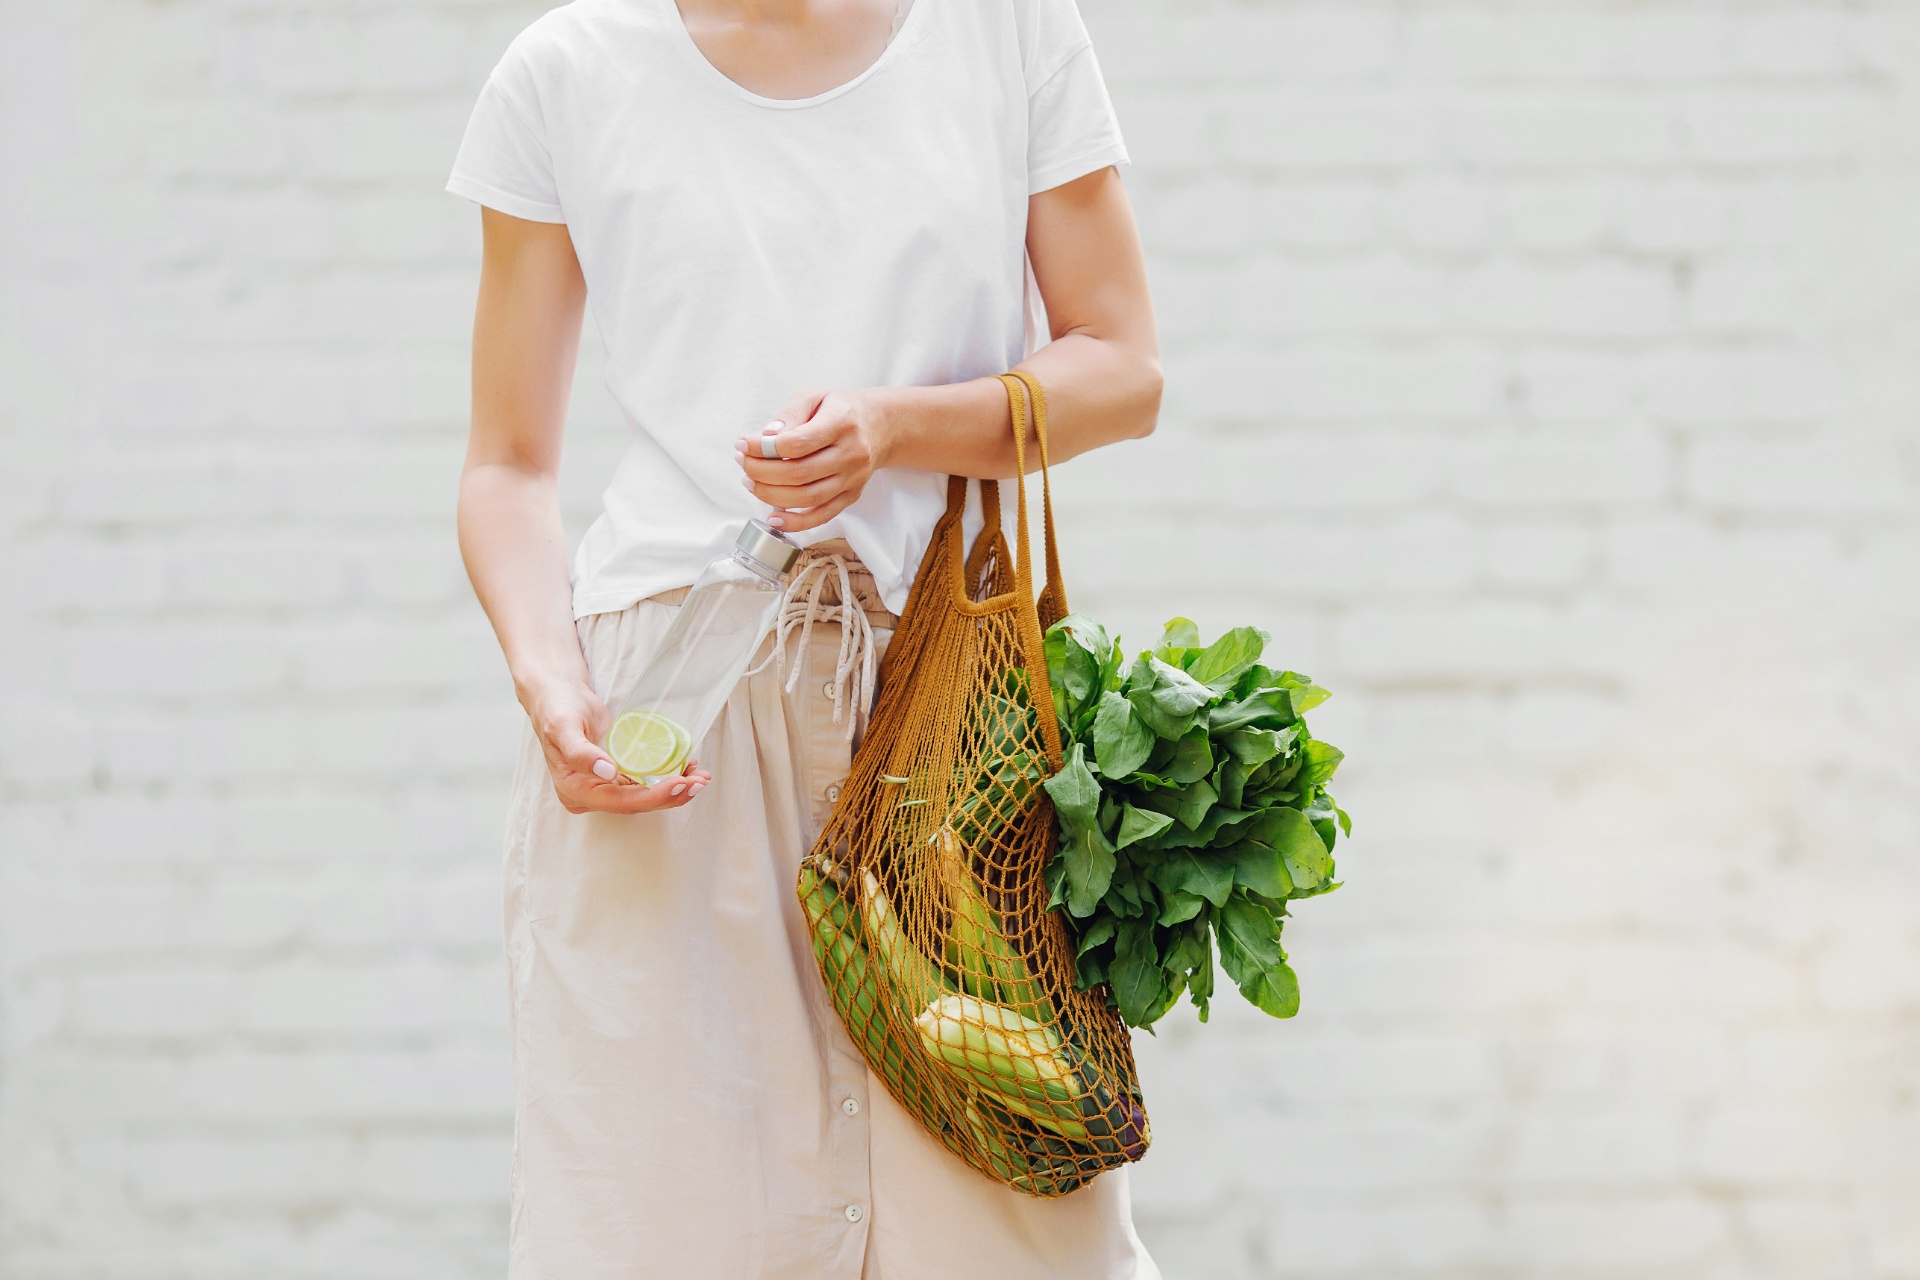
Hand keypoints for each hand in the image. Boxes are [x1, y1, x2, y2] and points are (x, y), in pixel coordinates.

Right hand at [522, 677, 711, 814]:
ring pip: (643, 795)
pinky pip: (643, 782)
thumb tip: (607, 772)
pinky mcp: (614, 776)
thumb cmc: (556, 709)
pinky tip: (687, 768)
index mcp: (574, 790)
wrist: (556, 695)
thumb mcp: (563, 727)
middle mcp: (589, 795)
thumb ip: (580, 752)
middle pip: (636, 803)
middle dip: (671, 795)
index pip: (620, 802)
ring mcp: (603, 787)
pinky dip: (666, 777)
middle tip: (699, 782)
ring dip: (674, 789)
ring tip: (701, 777)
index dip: (652, 797)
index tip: (679, 783)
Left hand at [734, 388, 889, 532]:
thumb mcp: (815, 397)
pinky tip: (774, 517)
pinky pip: (823, 515)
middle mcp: (851, 453)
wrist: (880, 426)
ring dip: (771, 495)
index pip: (798, 443)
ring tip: (751, 482)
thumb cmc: (841, 410)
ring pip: (808, 497)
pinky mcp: (851, 495)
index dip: (764, 448)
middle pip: (799, 473)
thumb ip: (790, 413)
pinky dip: (796, 522)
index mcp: (842, 423)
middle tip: (743, 463)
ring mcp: (853, 478)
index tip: (743, 445)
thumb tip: (766, 436)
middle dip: (762, 472)